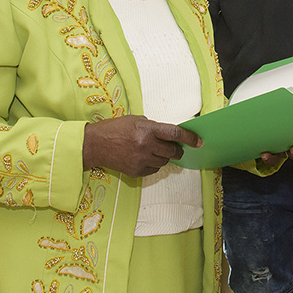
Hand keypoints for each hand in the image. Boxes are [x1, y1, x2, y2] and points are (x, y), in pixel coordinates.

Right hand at [82, 115, 201, 176]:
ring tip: (153, 150)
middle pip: (173, 151)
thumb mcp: (136, 120)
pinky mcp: (136, 171)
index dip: (189, 138)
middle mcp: (145, 145)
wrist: (94, 145)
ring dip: (164, 157)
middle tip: (177, 148)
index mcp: (146, 129)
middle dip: (178, 150)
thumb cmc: (115, 129)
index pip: (174, 133)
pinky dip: (154, 164)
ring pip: (164, 162)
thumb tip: (171, 135)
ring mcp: (141, 160)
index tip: (198, 141)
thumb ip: (154, 127)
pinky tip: (144, 157)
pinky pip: (154, 170)